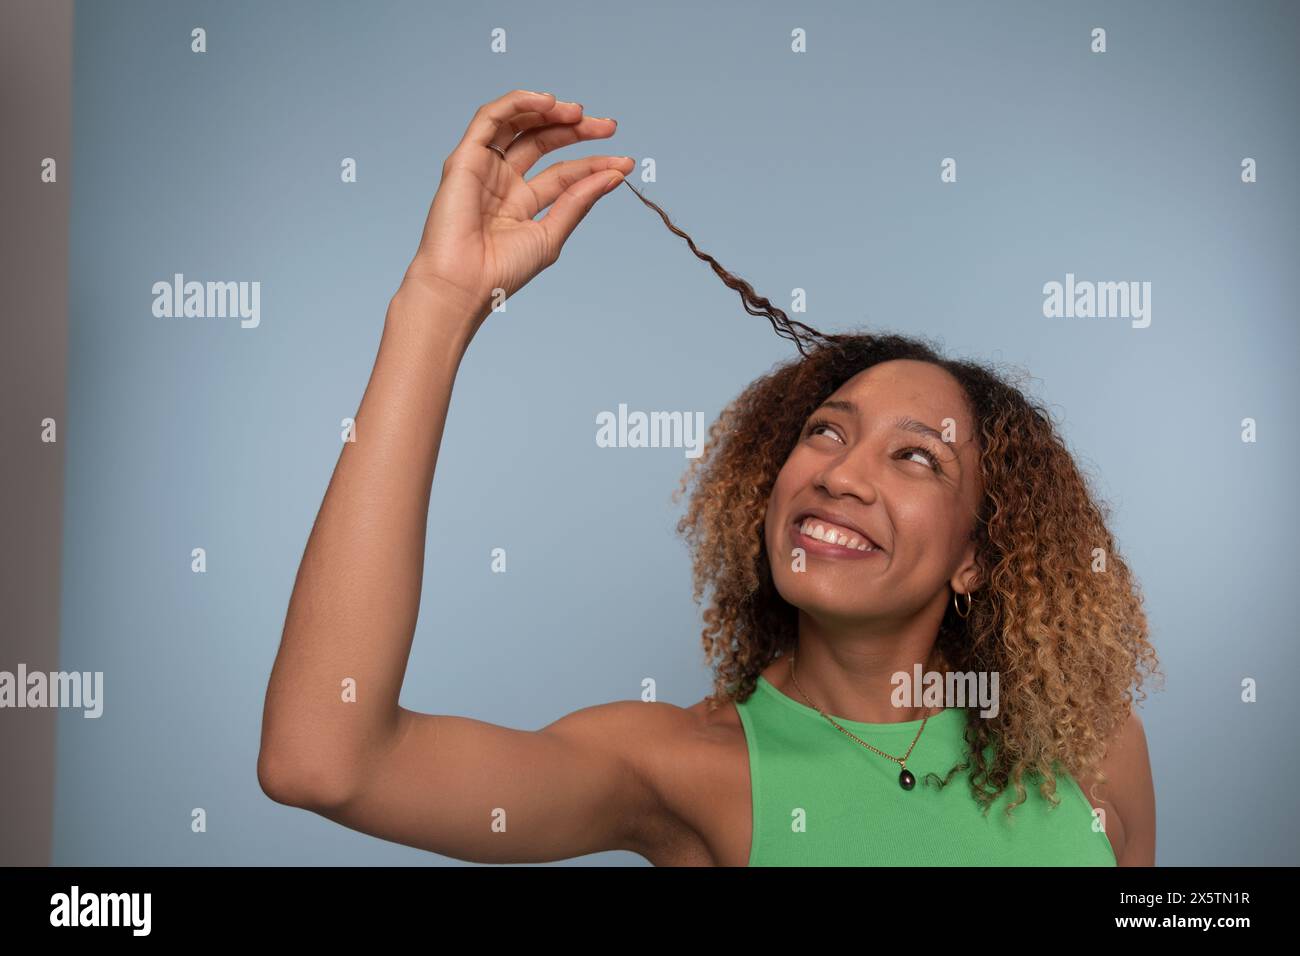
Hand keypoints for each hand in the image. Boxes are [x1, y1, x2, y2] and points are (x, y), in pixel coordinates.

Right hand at [400, 88, 633, 322]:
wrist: (464, 283)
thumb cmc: (502, 270)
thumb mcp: (550, 235)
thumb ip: (578, 202)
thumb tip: (614, 175)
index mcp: (522, 202)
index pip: (563, 172)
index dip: (594, 163)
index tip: (625, 162)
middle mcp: (503, 180)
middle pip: (543, 141)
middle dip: (576, 129)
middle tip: (608, 127)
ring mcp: (484, 167)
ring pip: (519, 124)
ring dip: (549, 111)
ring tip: (578, 113)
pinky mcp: (465, 157)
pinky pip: (491, 117)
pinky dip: (518, 102)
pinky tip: (547, 102)